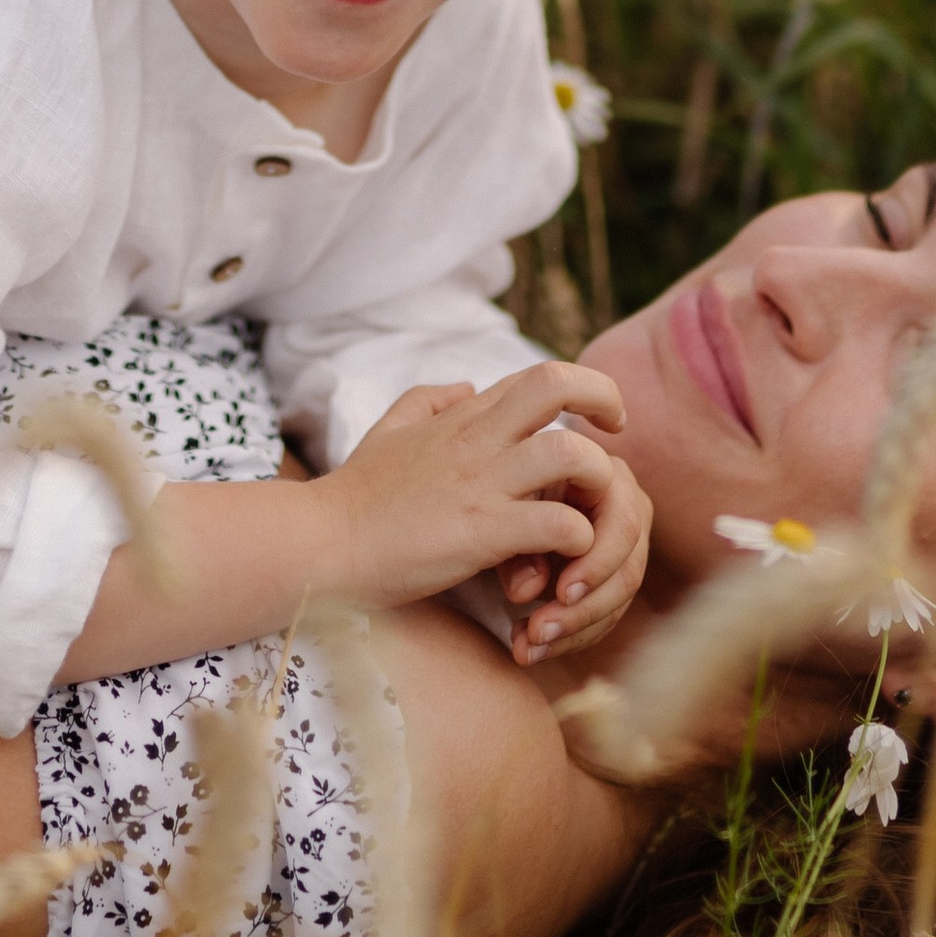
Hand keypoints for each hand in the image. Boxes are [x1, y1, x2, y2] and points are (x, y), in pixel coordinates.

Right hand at [317, 365, 638, 629]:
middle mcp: (477, 439)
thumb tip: (467, 386)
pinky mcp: (480, 533)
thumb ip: (429, 400)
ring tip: (594, 517)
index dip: (584, 386)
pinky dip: (579, 541)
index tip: (601, 418)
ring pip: (570, 454)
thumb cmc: (353, 495)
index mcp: (463, 417)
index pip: (540, 374)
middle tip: (617, 437)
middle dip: (604, 400)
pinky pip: (557, 524)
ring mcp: (480, 484)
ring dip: (598, 484)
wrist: (318, 544)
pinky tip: (567, 562)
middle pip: (560, 384)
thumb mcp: (389, 430)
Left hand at [496, 437, 654, 665]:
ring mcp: (626, 542)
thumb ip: (514, 548)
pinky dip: (570, 636)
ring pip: (618, 598)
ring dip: (573, 630)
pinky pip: (606, 613)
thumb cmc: (495, 499)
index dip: (597, 563)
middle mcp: (626, 505)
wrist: (490, 505)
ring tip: (526, 648)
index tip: (561, 594)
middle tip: (538, 632)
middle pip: (629, 568)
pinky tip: (531, 648)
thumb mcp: (499, 518)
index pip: (622, 524)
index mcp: (605, 476)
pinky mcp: (614, 574)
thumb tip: (526, 592)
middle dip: (585, 608)